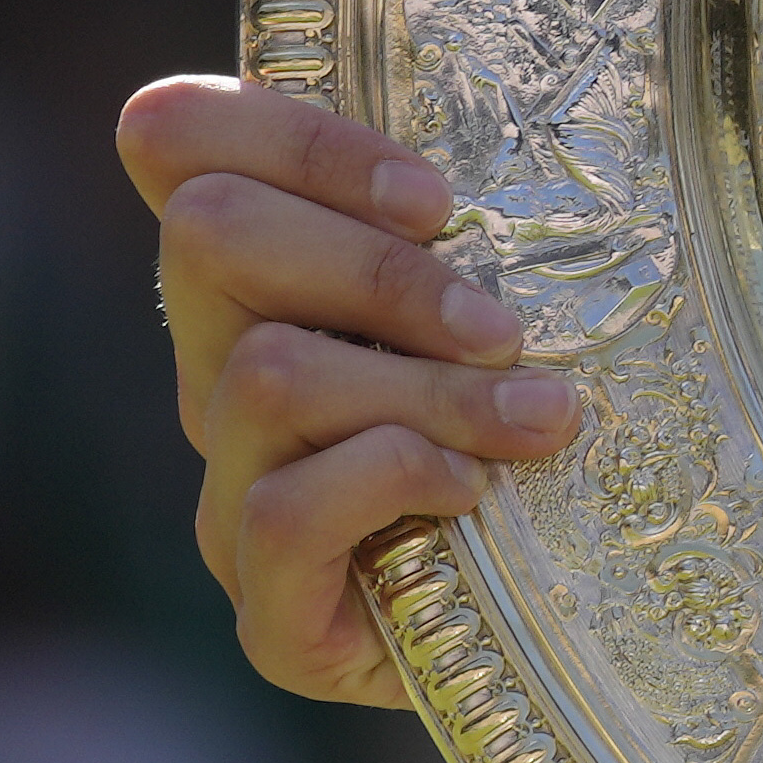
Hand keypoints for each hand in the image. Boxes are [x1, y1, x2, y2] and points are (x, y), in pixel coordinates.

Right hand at [116, 76, 580, 707]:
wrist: (587, 634)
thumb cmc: (575, 437)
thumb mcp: (541, 306)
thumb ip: (500, 223)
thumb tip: (575, 128)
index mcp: (266, 278)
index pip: (175, 138)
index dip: (293, 140)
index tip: (438, 200)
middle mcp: (219, 374)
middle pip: (211, 234)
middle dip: (380, 270)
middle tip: (506, 329)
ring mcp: (231, 494)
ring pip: (268, 375)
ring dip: (429, 391)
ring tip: (540, 422)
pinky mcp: (271, 614)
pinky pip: (283, 511)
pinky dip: (394, 482)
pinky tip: (477, 494)